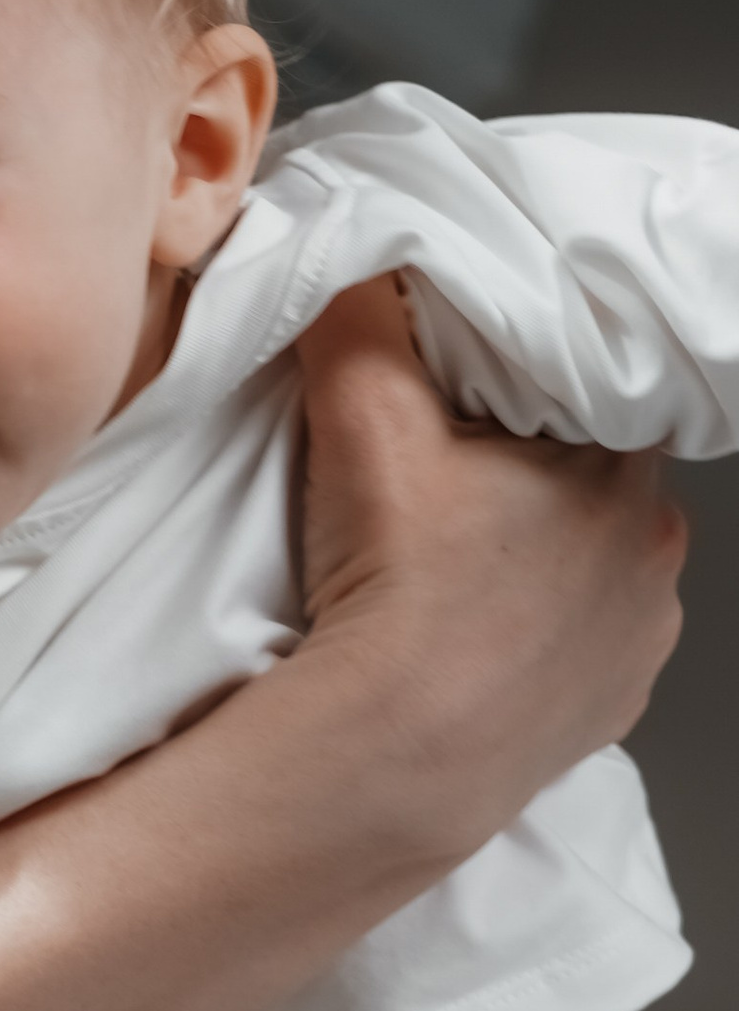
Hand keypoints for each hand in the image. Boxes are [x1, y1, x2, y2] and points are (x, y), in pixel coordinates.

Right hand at [296, 277, 685, 851]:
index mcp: (620, 466)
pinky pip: (581, 646)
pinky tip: (474, 634)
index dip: (518, 389)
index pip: (585, 391)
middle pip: (587, 476)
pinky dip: (535, 634)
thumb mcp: (363, 420)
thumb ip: (359, 316)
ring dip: (535, 556)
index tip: (457, 407)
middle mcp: (653, 551)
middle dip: (527, 471)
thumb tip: (356, 251)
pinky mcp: (607, 708)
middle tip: (442, 487)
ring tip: (450, 571)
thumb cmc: (395, 596)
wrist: (395, 759)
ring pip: (589, 562)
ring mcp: (637, 638)